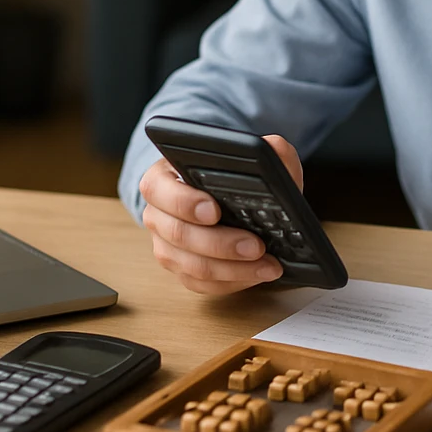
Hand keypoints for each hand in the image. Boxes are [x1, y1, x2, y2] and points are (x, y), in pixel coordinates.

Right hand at [140, 134, 304, 294]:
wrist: (226, 196)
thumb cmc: (232, 173)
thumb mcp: (250, 151)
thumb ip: (264, 147)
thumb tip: (274, 154)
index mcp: (162, 178)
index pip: (159, 190)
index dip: (184, 202)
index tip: (215, 210)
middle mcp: (158, 214)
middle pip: (179, 234)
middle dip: (221, 243)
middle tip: (256, 245)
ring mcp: (167, 246)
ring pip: (192, 266)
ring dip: (233, 269)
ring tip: (267, 264)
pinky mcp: (181, 270)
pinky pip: (203, 285)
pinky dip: (233, 281)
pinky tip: (258, 274)